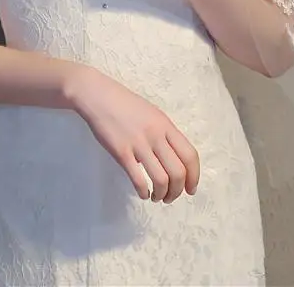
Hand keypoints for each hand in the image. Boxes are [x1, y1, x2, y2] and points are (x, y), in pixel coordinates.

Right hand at [68, 67, 199, 202]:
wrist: (99, 96)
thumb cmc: (126, 105)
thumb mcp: (152, 114)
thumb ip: (164, 135)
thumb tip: (170, 160)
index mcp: (166, 125)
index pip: (189, 155)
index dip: (194, 177)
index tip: (191, 189)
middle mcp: (156, 135)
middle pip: (178, 172)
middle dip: (177, 191)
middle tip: (170, 197)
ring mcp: (139, 144)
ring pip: (161, 179)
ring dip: (162, 194)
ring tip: (157, 197)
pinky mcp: (121, 152)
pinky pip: (138, 179)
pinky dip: (144, 192)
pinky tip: (143, 193)